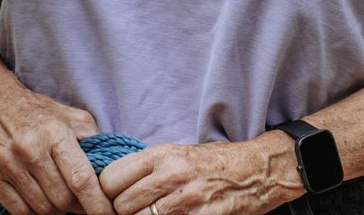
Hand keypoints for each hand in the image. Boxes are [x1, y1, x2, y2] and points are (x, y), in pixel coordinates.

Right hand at [0, 83, 113, 214]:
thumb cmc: (39, 112)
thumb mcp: (71, 116)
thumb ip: (94, 139)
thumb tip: (111, 168)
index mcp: (54, 133)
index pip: (80, 178)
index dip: (96, 202)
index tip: (108, 213)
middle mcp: (30, 148)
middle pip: (61, 199)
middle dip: (76, 205)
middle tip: (80, 199)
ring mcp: (7, 163)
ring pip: (41, 208)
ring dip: (55, 209)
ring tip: (58, 195)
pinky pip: (18, 211)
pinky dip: (33, 211)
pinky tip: (39, 198)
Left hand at [101, 139, 300, 214]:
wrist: (257, 170)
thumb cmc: (213, 164)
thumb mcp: (177, 154)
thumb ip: (146, 169)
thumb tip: (110, 186)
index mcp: (162, 154)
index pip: (110, 178)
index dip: (106, 194)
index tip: (113, 200)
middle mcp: (172, 174)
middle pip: (122, 205)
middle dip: (122, 213)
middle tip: (132, 212)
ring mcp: (188, 199)